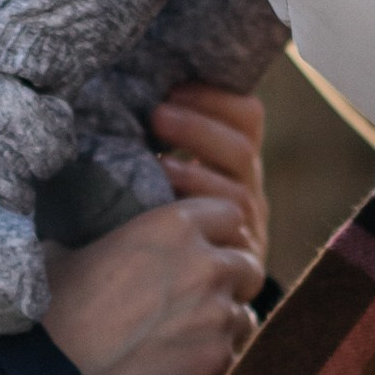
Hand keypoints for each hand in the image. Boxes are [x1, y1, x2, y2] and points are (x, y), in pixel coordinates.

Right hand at [42, 197, 263, 374]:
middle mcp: (205, 264)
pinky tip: (183, 368)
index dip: (220, 232)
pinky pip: (237, 356)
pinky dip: (217, 361)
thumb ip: (97, 237)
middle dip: (231, 279)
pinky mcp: (217, 362)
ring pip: (245, 313)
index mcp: (172, 225)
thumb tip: (82, 237)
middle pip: (248, 263)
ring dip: (225, 323)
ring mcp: (216, 314)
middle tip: (201, 298)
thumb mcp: (64, 252)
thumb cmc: (49, 311)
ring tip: (188, 338)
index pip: (231, 214)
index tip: (204, 249)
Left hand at [151, 81, 267, 276]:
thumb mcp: (170, 173)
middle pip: (242, 151)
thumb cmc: (158, 214)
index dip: (215, 98)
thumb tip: (127, 96)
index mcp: (236, 159)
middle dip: (199, 128)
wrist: (180, 286)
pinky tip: (166, 214)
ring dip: (197, 174)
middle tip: (158, 115)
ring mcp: (247, 228)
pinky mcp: (241, 264)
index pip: (247, 116)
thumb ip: (166, 141)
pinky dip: (198, 220)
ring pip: (239, 196)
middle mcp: (248, 189)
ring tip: (160, 163)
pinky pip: (230, 240)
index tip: (174, 87)